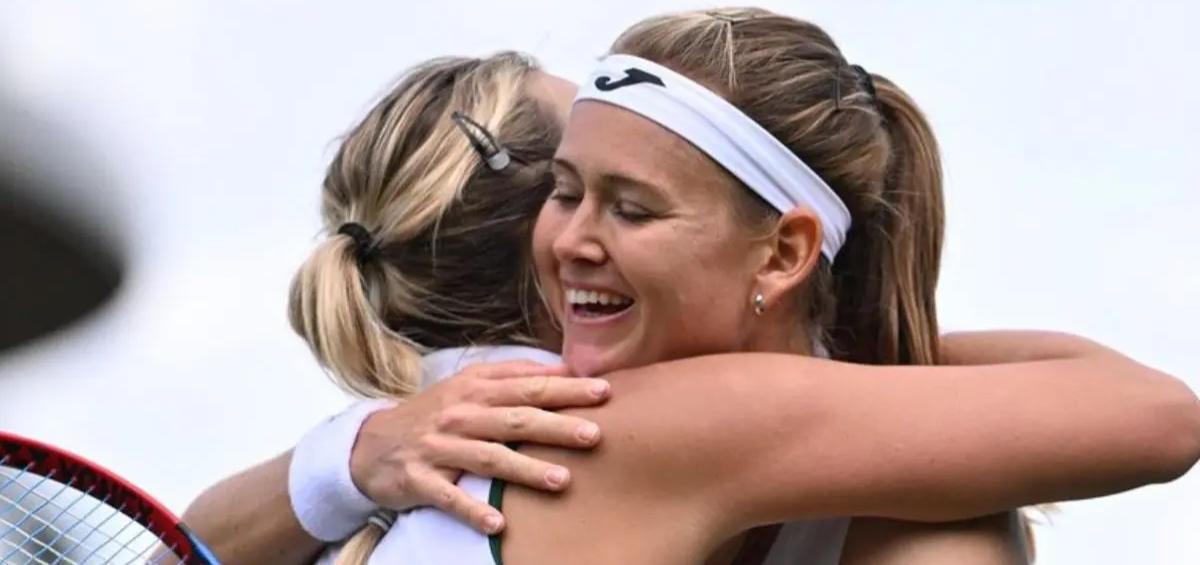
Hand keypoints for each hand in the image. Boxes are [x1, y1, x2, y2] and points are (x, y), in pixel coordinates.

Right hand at [349, 360, 609, 533]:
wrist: (372, 442)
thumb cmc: (436, 412)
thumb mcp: (469, 383)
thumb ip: (513, 373)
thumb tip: (564, 368)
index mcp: (476, 389)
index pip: (529, 387)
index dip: (567, 389)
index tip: (605, 393)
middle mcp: (461, 414)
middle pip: (515, 420)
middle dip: (557, 427)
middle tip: (595, 435)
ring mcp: (440, 447)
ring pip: (488, 458)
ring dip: (525, 470)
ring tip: (562, 481)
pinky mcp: (420, 478)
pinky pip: (449, 497)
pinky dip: (472, 510)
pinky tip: (499, 523)